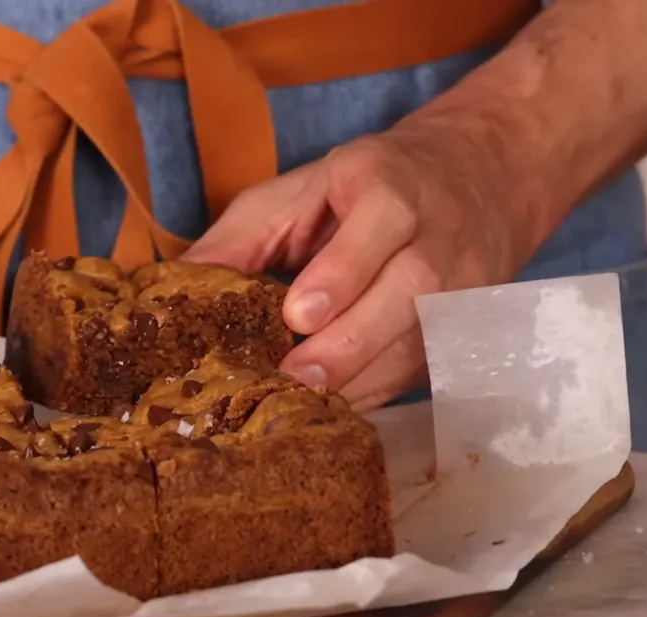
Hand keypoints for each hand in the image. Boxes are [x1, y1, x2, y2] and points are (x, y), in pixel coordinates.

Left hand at [182, 126, 531, 410]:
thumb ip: (240, 238)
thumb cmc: (358, 190)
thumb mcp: (296, 192)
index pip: (381, 222)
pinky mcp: (462, 328)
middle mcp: (437, 234)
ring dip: (361, 376)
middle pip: (409, 290)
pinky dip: (375, 391)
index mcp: (389, 185)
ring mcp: (461, 285)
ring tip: (304, 401)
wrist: (471, 179)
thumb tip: (175, 289)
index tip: (298, 314)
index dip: (342, 272)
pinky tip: (330, 407)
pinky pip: (422, 367)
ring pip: (421, 337)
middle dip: (351, 340)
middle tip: (294, 375)